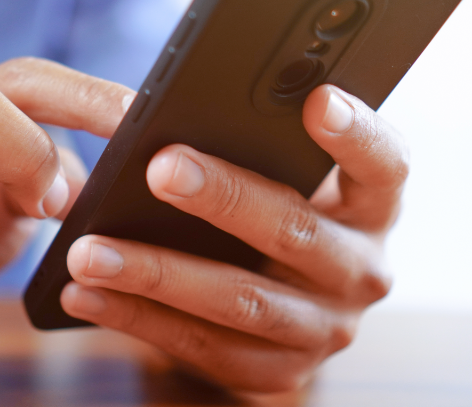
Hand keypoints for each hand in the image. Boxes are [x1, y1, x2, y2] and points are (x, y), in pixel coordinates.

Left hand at [61, 84, 405, 392]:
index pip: (384, 164)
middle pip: (296, 230)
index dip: (356, 134)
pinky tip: (87, 294)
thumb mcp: (282, 174)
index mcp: (370, 207)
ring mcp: (324, 328)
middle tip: (160, 168)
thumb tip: (168, 113)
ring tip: (89, 251)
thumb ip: (255, 144)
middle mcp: (360, 269)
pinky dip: (139, 319)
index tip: (318, 100)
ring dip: (157, 273)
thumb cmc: (271, 210)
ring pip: (240, 299)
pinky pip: (204, 347)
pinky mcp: (279, 370)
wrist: (280, 298)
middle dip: (224, 199)